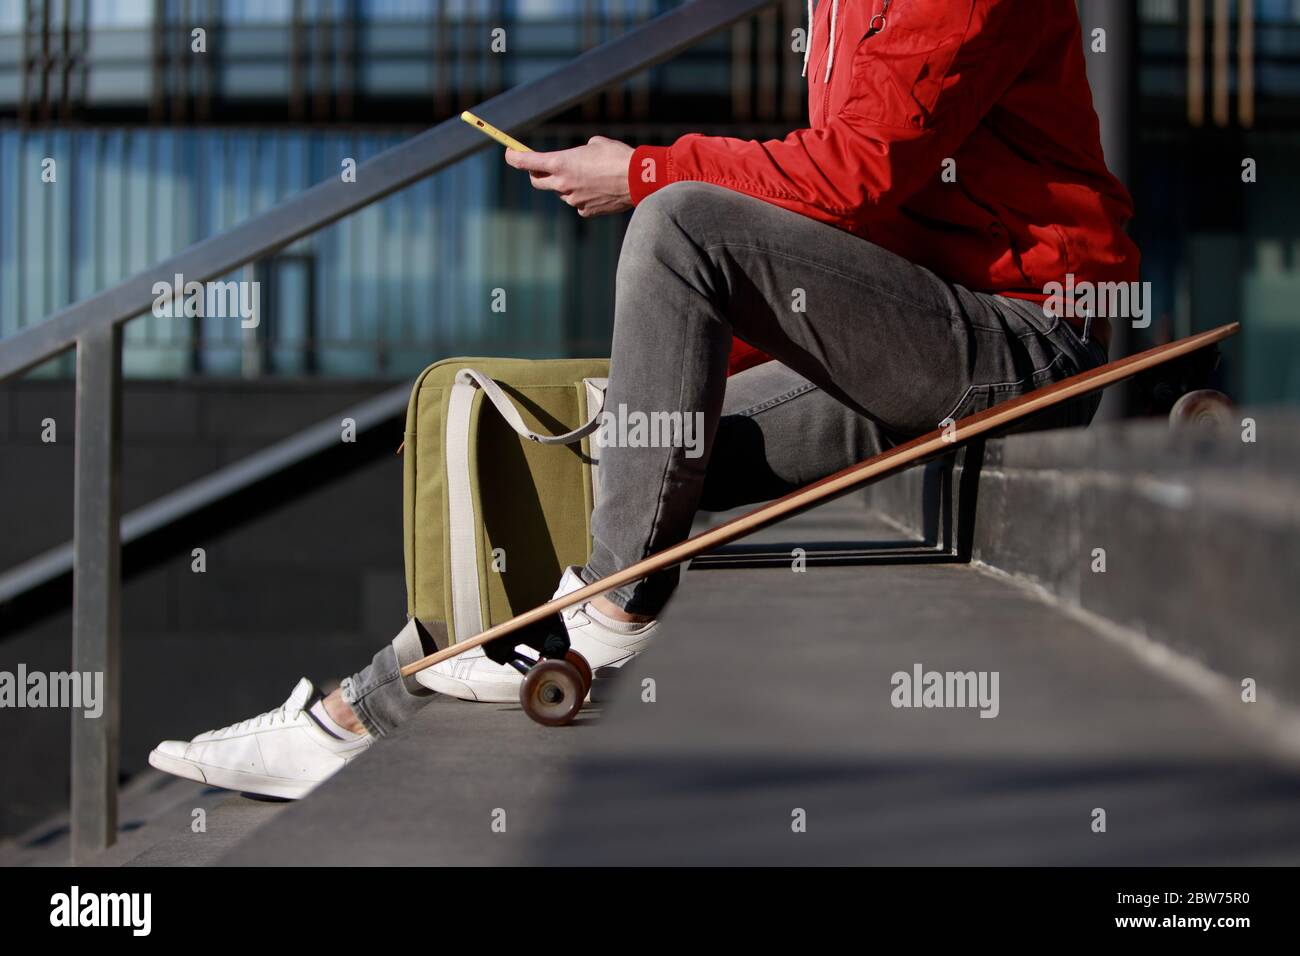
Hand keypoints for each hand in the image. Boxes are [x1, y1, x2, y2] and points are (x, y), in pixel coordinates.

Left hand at [504, 136, 634, 217]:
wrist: (638, 179)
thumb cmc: (617, 156)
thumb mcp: (595, 144)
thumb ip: (579, 152)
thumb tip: (580, 158)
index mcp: (560, 163)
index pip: (525, 162)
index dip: (513, 157)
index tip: (509, 153)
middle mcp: (562, 183)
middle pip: (537, 181)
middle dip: (536, 173)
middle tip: (541, 166)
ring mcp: (573, 200)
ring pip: (561, 192)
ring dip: (566, 184)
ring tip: (589, 175)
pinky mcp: (585, 211)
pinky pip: (577, 203)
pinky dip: (582, 196)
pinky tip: (598, 190)